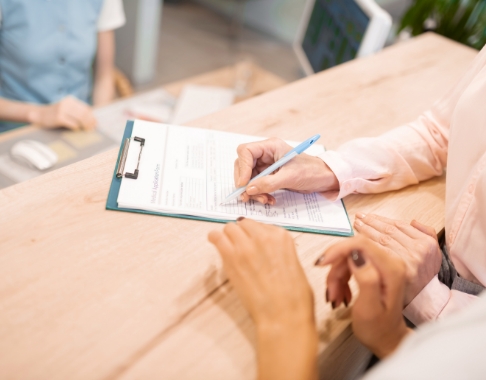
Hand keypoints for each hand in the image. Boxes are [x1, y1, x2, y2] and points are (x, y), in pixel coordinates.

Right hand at [28, 96, 96, 129]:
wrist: (40, 115)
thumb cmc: (57, 115)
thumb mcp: (68, 110)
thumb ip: (79, 113)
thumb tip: (94, 122)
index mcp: (71, 100)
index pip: (86, 109)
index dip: (92, 117)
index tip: (95, 124)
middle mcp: (67, 103)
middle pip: (85, 114)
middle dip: (90, 122)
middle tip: (91, 129)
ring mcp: (62, 110)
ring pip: (80, 118)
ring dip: (85, 126)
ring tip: (86, 130)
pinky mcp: (59, 117)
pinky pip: (72, 124)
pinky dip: (76, 128)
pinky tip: (76, 130)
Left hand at [208, 218, 313, 327]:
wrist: (283, 315)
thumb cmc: (294, 297)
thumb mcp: (294, 264)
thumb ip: (279, 251)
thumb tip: (267, 251)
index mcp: (281, 236)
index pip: (261, 225)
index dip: (255, 235)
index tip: (253, 242)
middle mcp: (263, 236)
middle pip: (244, 224)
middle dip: (241, 233)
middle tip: (239, 246)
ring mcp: (245, 245)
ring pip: (229, 228)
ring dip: (228, 236)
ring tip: (227, 246)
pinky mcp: (231, 257)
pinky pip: (216, 237)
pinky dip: (214, 238)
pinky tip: (214, 242)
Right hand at [234, 138, 338, 204]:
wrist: (323, 178)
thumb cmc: (311, 171)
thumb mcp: (290, 177)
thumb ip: (268, 183)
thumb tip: (249, 189)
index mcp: (270, 146)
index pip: (246, 152)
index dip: (242, 167)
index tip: (243, 184)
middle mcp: (265, 154)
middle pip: (243, 165)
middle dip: (245, 182)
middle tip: (248, 196)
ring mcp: (266, 165)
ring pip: (248, 178)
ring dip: (253, 191)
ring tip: (264, 200)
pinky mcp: (268, 176)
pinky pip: (256, 185)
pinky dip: (259, 194)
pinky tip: (268, 199)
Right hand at [317, 236, 411, 357]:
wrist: (386, 339)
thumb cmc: (377, 329)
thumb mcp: (369, 308)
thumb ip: (366, 279)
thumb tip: (355, 255)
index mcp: (391, 268)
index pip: (360, 244)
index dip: (338, 250)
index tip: (321, 264)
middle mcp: (390, 261)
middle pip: (352, 250)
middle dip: (336, 269)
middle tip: (331, 292)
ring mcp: (383, 263)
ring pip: (348, 257)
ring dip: (337, 276)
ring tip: (335, 297)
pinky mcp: (376, 266)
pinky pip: (351, 263)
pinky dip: (341, 278)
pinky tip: (341, 293)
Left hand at [353, 213, 441, 304]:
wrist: (422, 302)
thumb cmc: (424, 276)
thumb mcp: (434, 254)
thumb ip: (426, 234)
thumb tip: (413, 221)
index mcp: (426, 243)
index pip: (399, 226)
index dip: (382, 219)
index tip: (369, 216)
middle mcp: (417, 250)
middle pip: (388, 231)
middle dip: (371, 222)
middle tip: (358, 218)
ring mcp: (406, 261)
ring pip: (381, 240)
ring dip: (366, 230)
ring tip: (356, 225)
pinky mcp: (395, 271)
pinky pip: (376, 252)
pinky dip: (366, 245)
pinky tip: (358, 240)